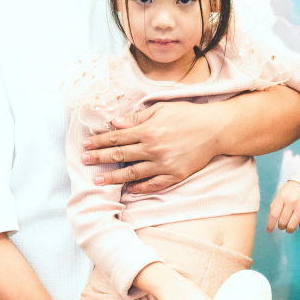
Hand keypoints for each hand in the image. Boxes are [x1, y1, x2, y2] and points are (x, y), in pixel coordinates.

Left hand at [83, 101, 222, 195]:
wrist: (215, 129)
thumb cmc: (188, 115)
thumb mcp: (160, 110)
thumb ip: (136, 118)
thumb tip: (114, 123)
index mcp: (148, 130)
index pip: (117, 137)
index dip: (99, 141)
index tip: (86, 144)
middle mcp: (153, 149)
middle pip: (120, 155)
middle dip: (99, 158)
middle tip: (84, 161)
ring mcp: (163, 164)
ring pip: (132, 173)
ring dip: (113, 178)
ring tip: (98, 182)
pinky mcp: (174, 175)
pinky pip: (153, 184)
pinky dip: (140, 188)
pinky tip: (128, 190)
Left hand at [267, 179, 299, 233]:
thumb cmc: (293, 190)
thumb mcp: (281, 194)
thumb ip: (275, 206)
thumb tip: (270, 221)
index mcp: (282, 197)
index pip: (274, 215)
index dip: (270, 225)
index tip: (269, 231)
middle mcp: (292, 202)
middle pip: (283, 222)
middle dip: (281, 227)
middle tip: (282, 226)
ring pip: (292, 226)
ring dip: (289, 229)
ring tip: (289, 227)